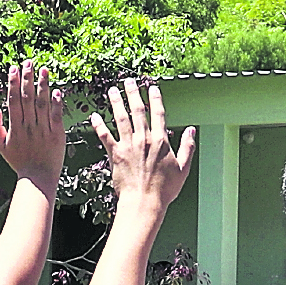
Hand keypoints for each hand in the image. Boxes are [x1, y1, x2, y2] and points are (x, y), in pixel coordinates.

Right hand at [0, 61, 66, 187]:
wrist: (38, 178)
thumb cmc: (20, 161)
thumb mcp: (1, 147)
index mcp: (15, 127)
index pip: (13, 100)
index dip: (13, 83)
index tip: (14, 69)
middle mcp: (29, 126)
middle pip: (27, 98)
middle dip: (27, 78)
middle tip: (28, 62)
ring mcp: (43, 130)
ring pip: (42, 103)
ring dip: (43, 85)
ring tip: (43, 70)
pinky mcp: (57, 134)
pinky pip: (56, 116)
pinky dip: (56, 103)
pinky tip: (56, 90)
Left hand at [90, 80, 194, 211]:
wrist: (144, 202)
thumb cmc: (164, 189)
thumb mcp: (183, 168)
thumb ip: (187, 147)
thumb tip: (191, 131)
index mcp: (161, 141)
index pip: (158, 113)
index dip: (155, 99)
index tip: (152, 88)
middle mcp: (144, 139)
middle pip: (138, 111)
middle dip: (133, 94)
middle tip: (129, 81)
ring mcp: (128, 145)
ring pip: (121, 118)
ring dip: (116, 102)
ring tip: (112, 90)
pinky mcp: (115, 154)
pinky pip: (105, 136)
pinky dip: (99, 125)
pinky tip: (94, 116)